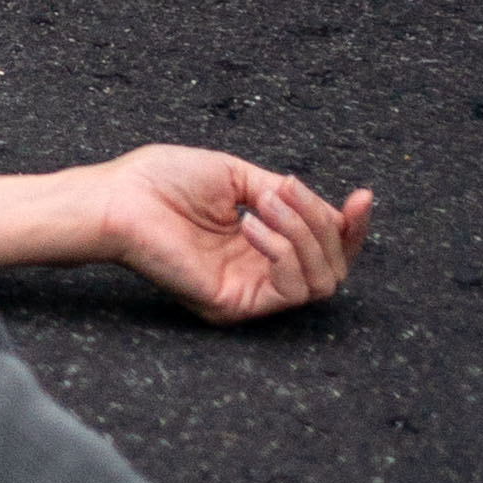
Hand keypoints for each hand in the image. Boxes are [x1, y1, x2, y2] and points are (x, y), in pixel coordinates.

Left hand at [83, 145, 372, 321]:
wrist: (119, 198)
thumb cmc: (162, 182)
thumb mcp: (237, 177)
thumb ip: (286, 196)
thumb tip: (333, 210)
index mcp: (260, 243)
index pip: (325, 247)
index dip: (351, 227)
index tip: (362, 198)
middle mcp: (259, 273)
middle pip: (333, 267)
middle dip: (324, 225)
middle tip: (287, 193)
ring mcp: (249, 293)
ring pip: (321, 281)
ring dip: (303, 235)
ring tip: (263, 206)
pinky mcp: (236, 305)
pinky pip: (290, 289)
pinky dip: (284, 252)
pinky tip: (252, 227)